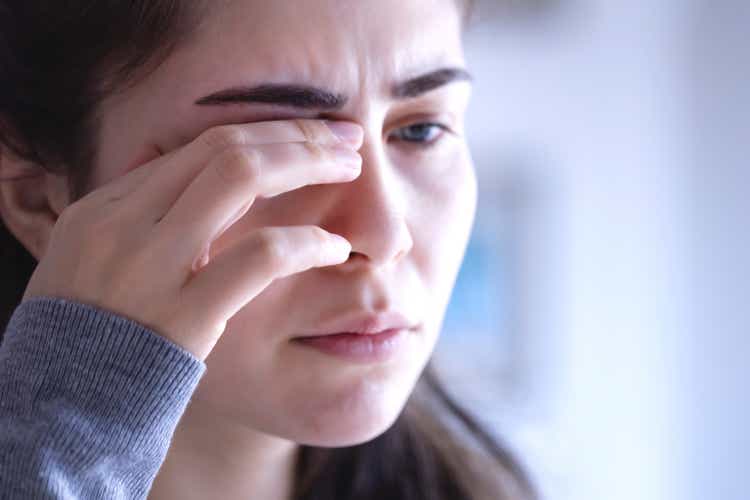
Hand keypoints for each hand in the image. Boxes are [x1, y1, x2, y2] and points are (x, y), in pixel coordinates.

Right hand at [22, 119, 362, 359]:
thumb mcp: (91, 257)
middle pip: (227, 149)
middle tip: (349, 138)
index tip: (315, 130)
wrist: (65, 408)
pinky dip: (306, 242)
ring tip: (352, 171)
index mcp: (106, 207)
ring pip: (241, 180)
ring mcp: (154, 267)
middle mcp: (126, 224)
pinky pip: (260, 258)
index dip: (269, 130)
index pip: (201, 145)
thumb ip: (135, 209)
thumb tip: (173, 157)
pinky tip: (335, 247)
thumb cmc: (88, 332)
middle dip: (298, 136)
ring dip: (307, 165)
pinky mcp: (186, 315)